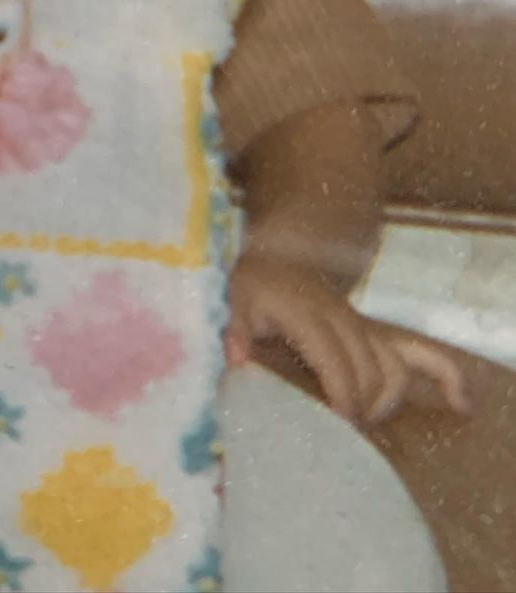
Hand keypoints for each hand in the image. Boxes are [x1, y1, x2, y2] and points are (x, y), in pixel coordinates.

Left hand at [227, 252, 470, 424]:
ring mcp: (364, 326)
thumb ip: (235, 329)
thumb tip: (235, 360)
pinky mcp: (375, 333)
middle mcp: (343, 321)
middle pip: (369, 372)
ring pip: (394, 367)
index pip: (335, 359)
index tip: (338, 425)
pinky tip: (459, 403)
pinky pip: (419, 351)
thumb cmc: (254, 285)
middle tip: (337, 436)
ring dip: (384, 402)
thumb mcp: (234, 300)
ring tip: (360, 423)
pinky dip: (443, 375)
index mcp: (308, 315)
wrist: (279, 256)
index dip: (342, 394)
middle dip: (360, 409)